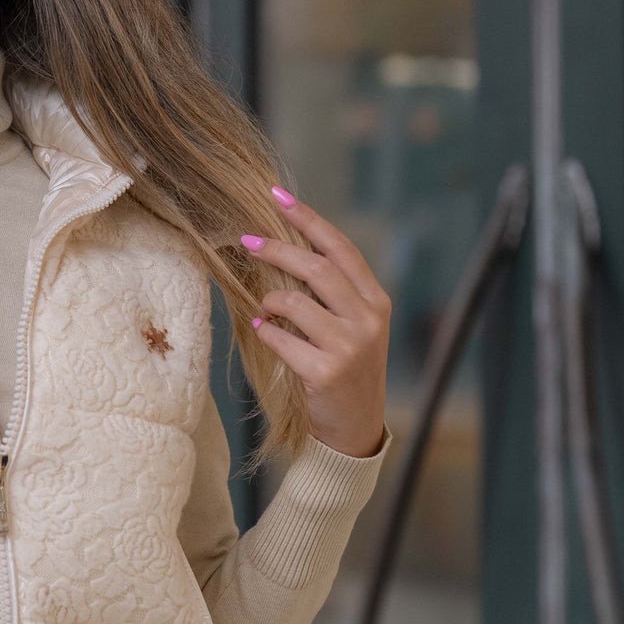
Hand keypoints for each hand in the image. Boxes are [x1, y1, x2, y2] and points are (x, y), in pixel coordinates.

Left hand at [241, 187, 390, 458]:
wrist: (355, 428)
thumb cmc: (346, 369)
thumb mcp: (353, 327)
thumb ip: (333, 293)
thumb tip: (286, 250)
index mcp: (376, 301)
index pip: (341, 248)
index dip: (308, 219)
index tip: (278, 196)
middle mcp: (368, 319)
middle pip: (316, 268)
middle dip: (276, 249)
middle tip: (247, 240)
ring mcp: (349, 346)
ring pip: (295, 302)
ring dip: (269, 299)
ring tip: (263, 306)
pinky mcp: (326, 371)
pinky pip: (281, 338)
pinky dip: (266, 331)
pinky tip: (263, 331)